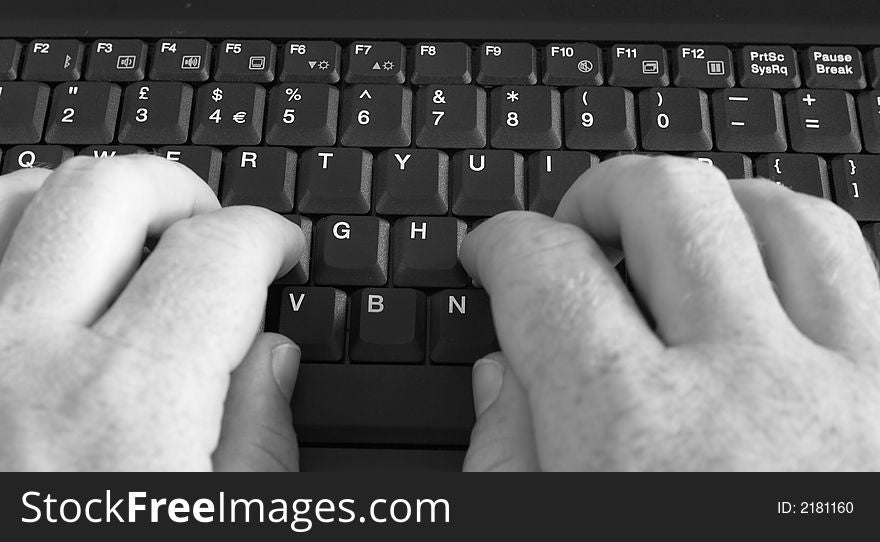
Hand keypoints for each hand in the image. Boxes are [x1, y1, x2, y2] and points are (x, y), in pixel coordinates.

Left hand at [0, 156, 304, 470]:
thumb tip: (271, 357)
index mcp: (129, 405)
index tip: (281, 250)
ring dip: (87, 204)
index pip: (218, 252)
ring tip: (128, 242)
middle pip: (109, 191)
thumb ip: (259, 444)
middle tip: (213, 230)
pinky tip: (54, 279)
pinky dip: (17, 239)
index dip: (269, 234)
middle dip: (181, 191)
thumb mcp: (223, 534)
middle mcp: (22, 362)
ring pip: (14, 199)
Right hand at [463, 155, 879, 470]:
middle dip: (601, 193)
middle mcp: (749, 394)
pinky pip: (862, 275)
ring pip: (783, 215)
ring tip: (674, 244)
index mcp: (633, 437)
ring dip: (712, 208)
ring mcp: (850, 392)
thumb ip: (507, 461)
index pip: (545, 272)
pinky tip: (764, 289)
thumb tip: (501, 376)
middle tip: (577, 228)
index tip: (495, 250)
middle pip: (664, 200)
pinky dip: (798, 258)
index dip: (501, 242)